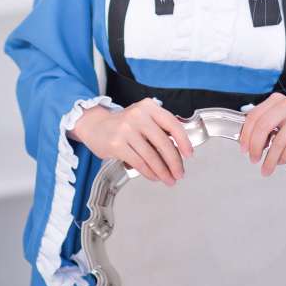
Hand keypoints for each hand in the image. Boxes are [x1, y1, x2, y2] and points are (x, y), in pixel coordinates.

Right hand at [70, 98, 193, 185]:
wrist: (96, 125)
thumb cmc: (124, 124)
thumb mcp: (143, 117)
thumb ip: (160, 127)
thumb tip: (181, 147)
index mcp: (148, 106)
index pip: (172, 124)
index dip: (184, 141)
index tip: (189, 154)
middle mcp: (138, 115)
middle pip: (164, 143)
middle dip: (174, 162)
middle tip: (179, 173)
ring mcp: (126, 129)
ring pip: (152, 156)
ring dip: (163, 171)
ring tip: (169, 179)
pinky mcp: (117, 144)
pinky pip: (139, 163)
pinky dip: (150, 173)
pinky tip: (154, 177)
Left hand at [238, 93, 285, 176]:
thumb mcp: (277, 125)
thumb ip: (262, 127)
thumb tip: (246, 141)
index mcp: (276, 100)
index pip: (255, 115)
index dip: (246, 134)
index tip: (244, 148)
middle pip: (264, 125)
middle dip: (255, 146)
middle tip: (253, 159)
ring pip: (279, 139)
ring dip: (270, 158)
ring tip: (266, 167)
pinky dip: (284, 156)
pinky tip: (281, 161)